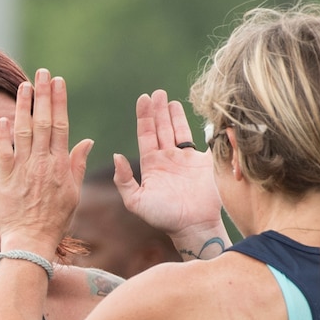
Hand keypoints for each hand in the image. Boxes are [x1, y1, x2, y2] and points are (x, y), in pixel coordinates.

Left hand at [0, 69, 93, 254]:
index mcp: (60, 166)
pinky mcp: (5, 179)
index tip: (58, 82)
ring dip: (24, 107)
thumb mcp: (73, 193)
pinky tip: (4, 117)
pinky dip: (4, 134)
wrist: (32, 242)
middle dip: (43, 95)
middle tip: (42, 72)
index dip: (58, 102)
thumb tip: (86, 140)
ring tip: (24, 86)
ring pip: (24, 132)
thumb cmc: (54, 220)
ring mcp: (23, 170)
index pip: (60, 126)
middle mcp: (43, 163)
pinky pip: (4, 152)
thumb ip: (77, 164)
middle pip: (43, 123)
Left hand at [114, 90, 223, 242]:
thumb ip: (124, 180)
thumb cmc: (164, 217)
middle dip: (158, 110)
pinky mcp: (204, 162)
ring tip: (168, 98)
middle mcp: (168, 158)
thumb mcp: (136, 201)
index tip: (143, 98)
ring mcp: (186, 159)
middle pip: (161, 127)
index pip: (146, 134)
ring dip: (173, 114)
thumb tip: (116, 156)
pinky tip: (194, 113)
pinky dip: (197, 126)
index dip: (144, 116)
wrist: (193, 226)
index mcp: (152, 164)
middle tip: (156, 92)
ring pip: (178, 130)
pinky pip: (200, 139)